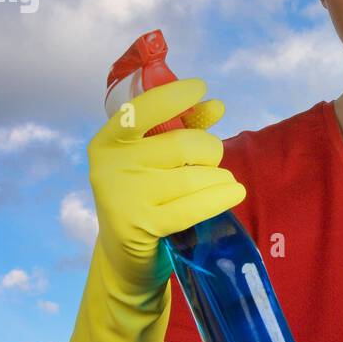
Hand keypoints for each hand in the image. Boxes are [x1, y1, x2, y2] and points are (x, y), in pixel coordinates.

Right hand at [88, 77, 246, 304]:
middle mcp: (111, 166)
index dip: (174, 96)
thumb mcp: (154, 157)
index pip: (143, 109)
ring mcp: (124, 197)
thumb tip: (216, 106)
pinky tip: (234, 192)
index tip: (201, 87)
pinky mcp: (143, 226)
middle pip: (182, 144)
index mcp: (108, 141)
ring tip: (221, 182)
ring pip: (194, 175)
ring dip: (218, 178)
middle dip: (209, 150)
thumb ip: (180, 127)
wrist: (126, 253)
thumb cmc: (145, 193)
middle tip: (211, 162)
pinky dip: (221, 197)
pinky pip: (195, 206)